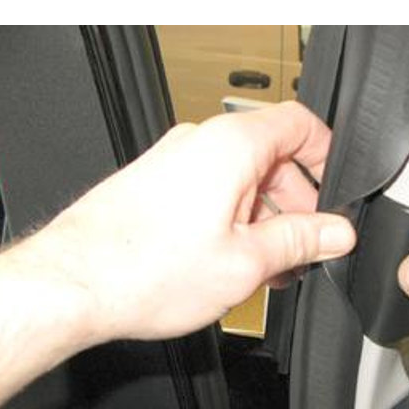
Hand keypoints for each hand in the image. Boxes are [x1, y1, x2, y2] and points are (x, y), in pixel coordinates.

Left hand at [0, 102, 355, 408]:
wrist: (71, 285)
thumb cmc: (143, 270)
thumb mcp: (246, 262)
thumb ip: (301, 241)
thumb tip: (335, 232)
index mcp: (231, 145)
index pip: (300, 124)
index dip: (328, 157)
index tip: (336, 194)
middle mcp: (200, 143)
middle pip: (272, 157)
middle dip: (297, 203)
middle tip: (306, 248)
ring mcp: (175, 162)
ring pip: (241, 179)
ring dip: (264, 220)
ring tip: (270, 269)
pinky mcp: (156, 185)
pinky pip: (211, 192)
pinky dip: (232, 222)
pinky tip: (235, 264)